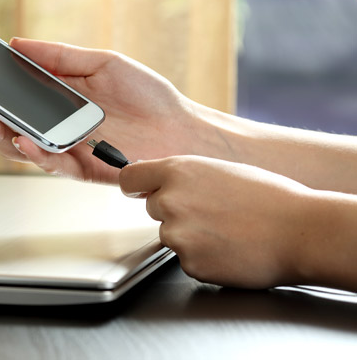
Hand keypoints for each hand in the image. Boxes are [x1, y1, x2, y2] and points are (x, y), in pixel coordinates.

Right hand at [0, 38, 203, 183]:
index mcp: (54, 97)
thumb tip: (17, 44)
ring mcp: (62, 148)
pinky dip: (34, 151)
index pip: (8, 92)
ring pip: (16, 145)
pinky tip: (25, 139)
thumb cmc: (148, 97)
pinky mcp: (78, 169)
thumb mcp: (101, 62)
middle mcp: (52, 124)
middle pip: (2, 120)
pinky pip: (48, 163)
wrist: (181, 130)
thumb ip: (58, 56)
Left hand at [119, 155, 314, 288]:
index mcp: (178, 171)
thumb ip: (184, 176)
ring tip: (228, 231)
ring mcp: (177, 235)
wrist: (302, 232)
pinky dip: (204, 258)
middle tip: (212, 213)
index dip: (136, 185)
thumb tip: (158, 183)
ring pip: (170, 235)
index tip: (139, 190)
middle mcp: (170, 201)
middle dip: (175, 211)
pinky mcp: (189, 263)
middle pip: (153, 208)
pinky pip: (187, 260)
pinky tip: (229, 248)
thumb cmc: (271, 198)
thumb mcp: (221, 170)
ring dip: (191, 236)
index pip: (129, 178)